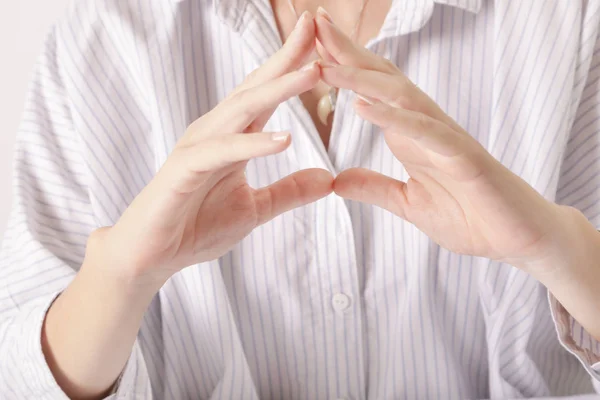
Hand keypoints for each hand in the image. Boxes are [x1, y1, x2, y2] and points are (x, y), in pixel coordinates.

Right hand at [91, 11, 332, 289]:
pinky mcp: (185, 170)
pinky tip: (284, 139)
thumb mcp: (255, 209)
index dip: (294, 65)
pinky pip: (222, 151)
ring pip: (242, 110)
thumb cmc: (196, 226)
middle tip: (316, 22)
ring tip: (315, 71)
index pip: (268, 94)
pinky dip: (252, 144)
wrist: (151, 255)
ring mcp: (198, 147)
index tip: (326, 42)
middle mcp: (215, 132)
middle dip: (287, 56)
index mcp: (233, 136)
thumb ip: (289, 192)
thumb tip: (328, 179)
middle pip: (256, 87)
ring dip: (279, 89)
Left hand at [315, 10, 566, 268]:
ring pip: (400, 97)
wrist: (518, 239)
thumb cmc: (471, 218)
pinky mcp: (464, 158)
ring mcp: (445, 139)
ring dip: (361, 77)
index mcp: (409, 135)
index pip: (372, 92)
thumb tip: (337, 180)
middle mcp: (426, 127)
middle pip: (382, 80)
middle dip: (347, 51)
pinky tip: (362, 106)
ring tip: (325, 61)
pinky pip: (425, 132)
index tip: (309, 47)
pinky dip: (393, 118)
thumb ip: (374, 188)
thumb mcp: (408, 204)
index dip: (342, 67)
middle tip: (312, 22)